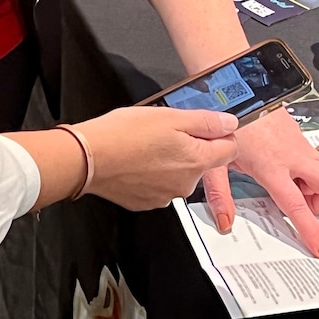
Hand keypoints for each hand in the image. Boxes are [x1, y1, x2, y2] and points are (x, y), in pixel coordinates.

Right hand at [73, 106, 237, 209]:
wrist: (88, 159)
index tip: (206, 125)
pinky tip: (136, 159)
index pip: (230, 149)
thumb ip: (205, 121)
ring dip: (170, 159)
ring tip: (145, 144)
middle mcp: (186, 184)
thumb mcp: (170, 116)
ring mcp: (166, 196)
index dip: (220, 133)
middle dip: (190, 145)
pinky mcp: (147, 202)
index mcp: (196, 161)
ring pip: (179, 173)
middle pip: (202, 161)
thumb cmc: (124, 135)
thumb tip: (229, 123)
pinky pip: (159, 184)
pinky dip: (152, 172)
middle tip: (165, 129)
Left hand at [204, 108, 318, 257]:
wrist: (234, 87)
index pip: (296, 204)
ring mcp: (298, 140)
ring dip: (311, 182)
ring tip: (284, 180)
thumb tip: (225, 222)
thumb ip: (220, 195)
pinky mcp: (298, 130)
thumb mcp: (215, 162)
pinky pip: (312, 154)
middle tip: (300, 203)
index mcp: (272, 165)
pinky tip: (279, 162)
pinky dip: (303, 165)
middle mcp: (291, 153)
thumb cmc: (224, 121)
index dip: (310, 229)